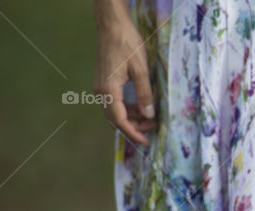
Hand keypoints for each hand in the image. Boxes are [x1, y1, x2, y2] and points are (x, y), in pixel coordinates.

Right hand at [93, 0, 156, 145]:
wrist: (111, 25)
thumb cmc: (126, 44)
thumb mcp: (141, 70)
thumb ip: (145, 94)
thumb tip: (149, 115)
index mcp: (108, 90)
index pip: (119, 120)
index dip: (133, 133)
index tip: (146, 142)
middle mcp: (101, 91)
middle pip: (116, 119)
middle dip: (134, 127)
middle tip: (154, 127)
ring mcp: (101, 87)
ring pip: (115, 111)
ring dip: (132, 118)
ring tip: (151, 117)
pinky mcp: (104, 82)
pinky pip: (115, 102)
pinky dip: (128, 108)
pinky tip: (141, 107)